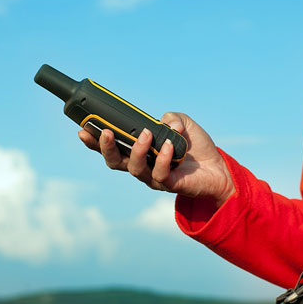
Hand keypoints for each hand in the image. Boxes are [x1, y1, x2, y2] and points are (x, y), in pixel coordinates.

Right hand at [78, 112, 234, 206]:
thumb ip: (169, 118)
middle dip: (105, 148)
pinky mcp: (168, 185)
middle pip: (114, 162)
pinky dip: (162, 157)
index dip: (95, 141)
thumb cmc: (196, 146)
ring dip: (137, 149)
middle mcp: (142, 165)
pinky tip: (168, 146)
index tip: (83, 128)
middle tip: (106, 133)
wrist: (218, 168)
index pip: (112, 147)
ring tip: (146, 134)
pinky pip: (159, 173)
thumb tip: (163, 124)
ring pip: (134, 168)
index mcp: (139, 151)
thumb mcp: (182, 124)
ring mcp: (153, 177)